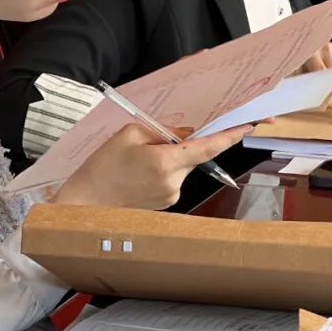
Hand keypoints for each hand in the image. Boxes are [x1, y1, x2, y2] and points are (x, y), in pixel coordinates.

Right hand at [53, 122, 251, 209]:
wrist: (85, 203)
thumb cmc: (103, 166)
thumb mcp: (130, 134)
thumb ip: (163, 131)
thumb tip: (185, 133)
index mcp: (166, 162)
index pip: (207, 148)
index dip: (229, 136)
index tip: (246, 126)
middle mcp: (174, 183)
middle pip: (193, 156)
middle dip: (183, 144)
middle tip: (157, 139)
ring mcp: (171, 196)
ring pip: (182, 167)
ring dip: (170, 157)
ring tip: (138, 159)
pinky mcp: (165, 204)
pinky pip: (173, 179)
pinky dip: (163, 169)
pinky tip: (139, 171)